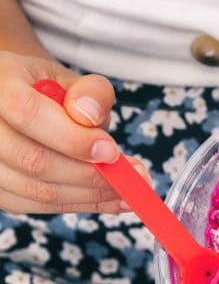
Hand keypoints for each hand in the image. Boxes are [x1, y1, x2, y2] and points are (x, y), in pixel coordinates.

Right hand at [0, 52, 142, 213]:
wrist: (19, 102)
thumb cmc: (47, 91)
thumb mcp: (72, 78)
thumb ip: (90, 91)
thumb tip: (90, 116)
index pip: (27, 113)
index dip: (72, 138)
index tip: (112, 152)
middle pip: (32, 159)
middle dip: (90, 175)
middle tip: (134, 178)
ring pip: (35, 190)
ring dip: (89, 196)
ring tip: (128, 192)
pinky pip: (34, 205)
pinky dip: (77, 204)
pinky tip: (107, 200)